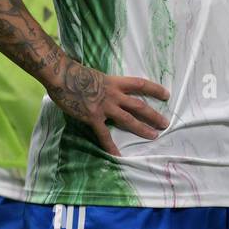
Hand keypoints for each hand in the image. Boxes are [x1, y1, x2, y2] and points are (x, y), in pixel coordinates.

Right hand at [47, 61, 169, 156]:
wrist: (62, 76)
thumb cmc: (75, 72)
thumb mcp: (97, 76)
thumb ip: (106, 85)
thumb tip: (109, 90)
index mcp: (115, 82)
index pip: (140, 84)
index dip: (155, 89)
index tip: (166, 95)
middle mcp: (114, 95)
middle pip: (139, 105)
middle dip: (153, 115)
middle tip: (165, 123)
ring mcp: (104, 107)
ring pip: (128, 119)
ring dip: (142, 128)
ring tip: (154, 136)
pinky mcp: (93, 117)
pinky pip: (104, 135)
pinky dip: (111, 146)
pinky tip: (118, 155)